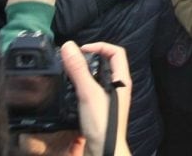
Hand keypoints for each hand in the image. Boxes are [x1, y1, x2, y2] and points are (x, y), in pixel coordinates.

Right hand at [60, 41, 131, 155]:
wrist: (103, 151)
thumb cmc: (102, 124)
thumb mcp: (88, 93)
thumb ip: (78, 69)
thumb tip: (69, 46)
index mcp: (122, 80)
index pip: (116, 52)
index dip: (100, 46)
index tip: (82, 50)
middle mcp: (118, 88)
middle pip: (106, 63)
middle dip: (89, 58)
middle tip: (73, 61)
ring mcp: (109, 98)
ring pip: (97, 77)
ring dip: (84, 72)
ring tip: (69, 74)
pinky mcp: (100, 108)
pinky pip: (91, 90)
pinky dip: (81, 86)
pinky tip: (71, 91)